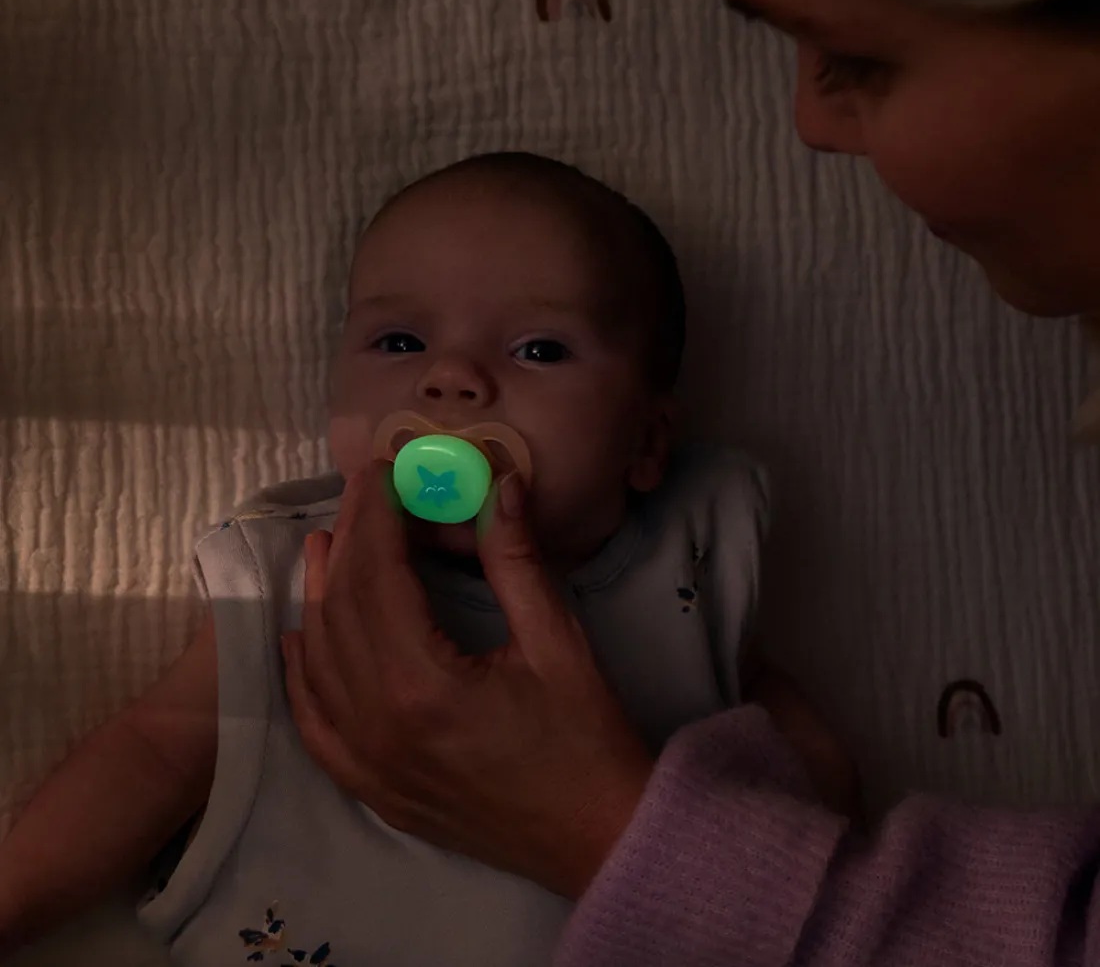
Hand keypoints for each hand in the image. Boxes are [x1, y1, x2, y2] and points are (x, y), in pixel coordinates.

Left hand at [282, 462, 653, 898]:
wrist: (599, 840)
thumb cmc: (587, 739)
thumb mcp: (557, 641)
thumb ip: (516, 560)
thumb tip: (499, 484)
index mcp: (422, 685)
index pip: (377, 577)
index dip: (377, 516)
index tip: (382, 469)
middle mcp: (376, 724)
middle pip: (342, 610)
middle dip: (351, 540)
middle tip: (362, 490)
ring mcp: (366, 763)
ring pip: (318, 661)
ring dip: (318, 595)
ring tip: (328, 542)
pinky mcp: (372, 788)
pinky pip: (314, 725)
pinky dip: (301, 674)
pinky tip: (299, 640)